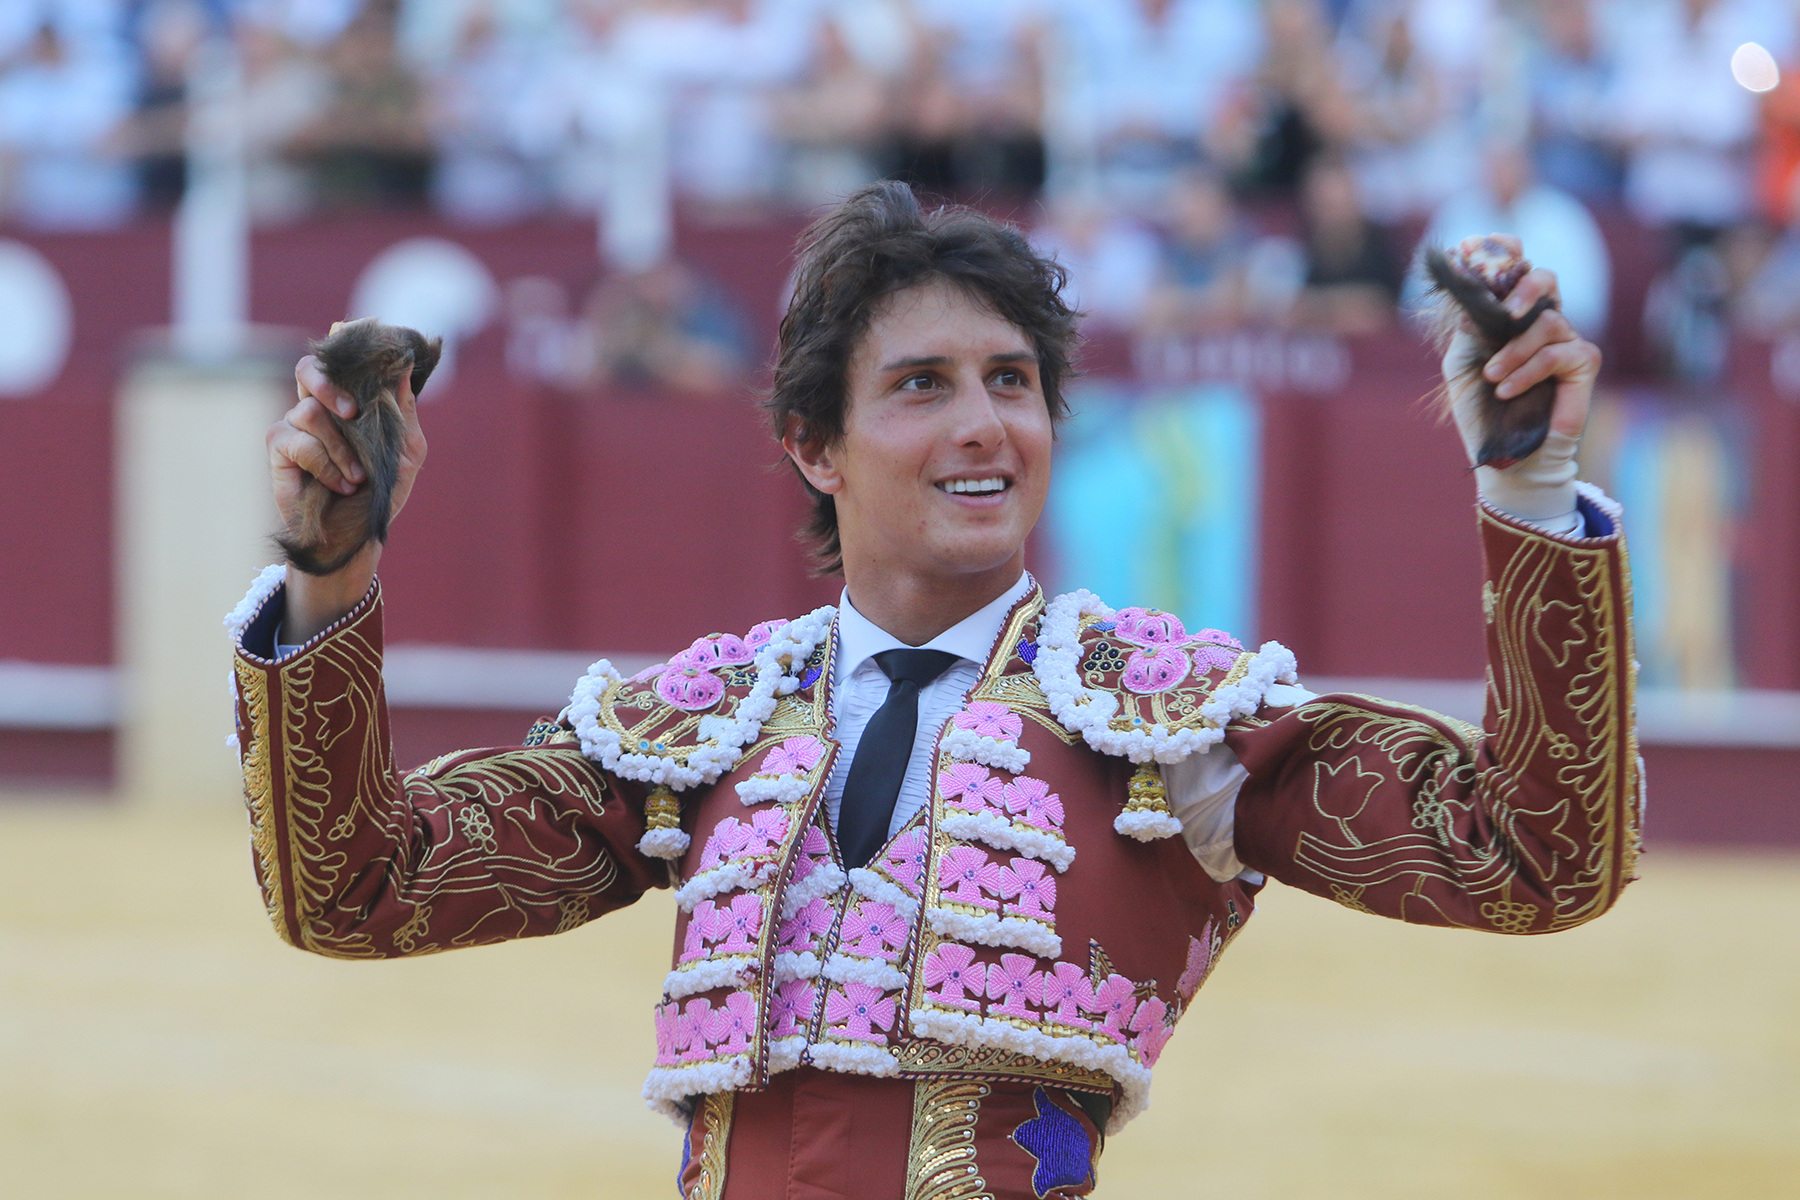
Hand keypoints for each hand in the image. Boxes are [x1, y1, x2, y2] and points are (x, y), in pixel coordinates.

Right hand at [269, 353, 428, 533]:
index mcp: (351, 402)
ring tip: (358, 476)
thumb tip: (405, 364)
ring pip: (309, 410)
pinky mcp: (279, 448)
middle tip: (352, 411)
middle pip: (307, 368)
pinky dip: (325, 464)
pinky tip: (340, 484)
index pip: (342, 362)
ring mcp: (296, 426)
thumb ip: (403, 408)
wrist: (357, 535)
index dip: (344, 342)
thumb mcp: (406, 451)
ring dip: (340, 448)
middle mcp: (319, 407)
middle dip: (327, 381)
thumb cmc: (382, 492)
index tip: (360, 328)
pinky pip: (297, 440)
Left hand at [1461, 234, 1601, 443]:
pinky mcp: (1583, 364)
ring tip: (1493, 378)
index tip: (1487, 244)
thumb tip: (1471, 292)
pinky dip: (1528, 370)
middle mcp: (1542, 323)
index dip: (1507, 253)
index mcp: (1512, 318)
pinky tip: (1507, 389)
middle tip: (1505, 311)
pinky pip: (1558, 353)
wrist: (1506, 455)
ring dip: (1514, 351)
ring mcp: (1566, 341)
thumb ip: (1470, 326)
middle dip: (1524, 287)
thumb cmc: (1483, 409)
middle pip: (1545, 279)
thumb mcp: (1465, 362)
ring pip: (1547, 322)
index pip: (1517, 273)